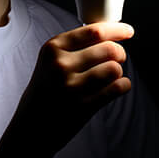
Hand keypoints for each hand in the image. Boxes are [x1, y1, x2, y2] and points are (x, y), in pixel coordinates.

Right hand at [17, 22, 134, 153]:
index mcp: (53, 48)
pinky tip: (117, 87)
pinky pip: (117, 88)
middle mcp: (61, 65)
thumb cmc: (45, 91)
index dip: (116, 30)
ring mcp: (71, 86)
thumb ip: (74, 47)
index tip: (128, 31)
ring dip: (118, 71)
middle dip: (120, 53)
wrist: (30, 127)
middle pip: (109, 49)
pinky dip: (123, 86)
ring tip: (111, 76)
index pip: (94, 31)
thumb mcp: (49, 61)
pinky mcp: (83, 106)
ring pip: (114, 68)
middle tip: (118, 57)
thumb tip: (110, 34)